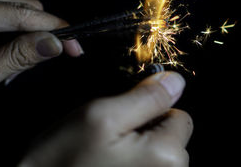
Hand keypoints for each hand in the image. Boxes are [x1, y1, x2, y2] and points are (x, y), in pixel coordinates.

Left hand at [0, 0, 82, 114]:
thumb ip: (16, 60)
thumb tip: (55, 44)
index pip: (22, 14)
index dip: (55, 31)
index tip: (78, 47)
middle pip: (23, 6)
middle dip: (39, 34)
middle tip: (40, 64)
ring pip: (17, 5)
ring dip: (25, 32)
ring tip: (8, 62)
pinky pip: (3, 5)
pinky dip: (11, 28)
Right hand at [19, 71, 191, 166]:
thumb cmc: (61, 163)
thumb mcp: (100, 117)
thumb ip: (145, 97)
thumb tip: (176, 82)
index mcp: (168, 157)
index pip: (179, 116)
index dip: (150, 111)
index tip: (122, 121)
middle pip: (171, 137)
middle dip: (144, 132)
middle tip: (107, 141)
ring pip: (158, 155)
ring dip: (135, 151)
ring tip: (102, 158)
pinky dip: (128, 165)